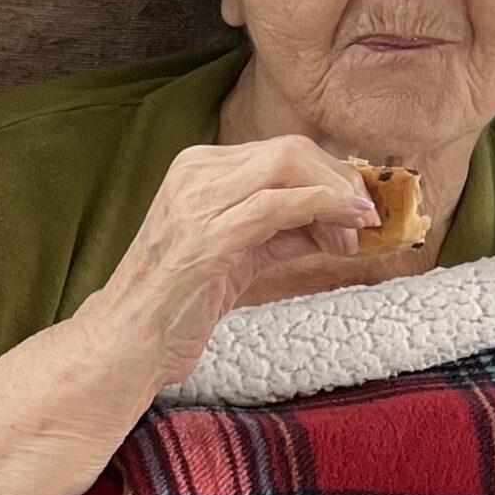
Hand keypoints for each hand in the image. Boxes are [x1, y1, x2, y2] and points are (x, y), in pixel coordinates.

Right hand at [0, 138, 374, 494]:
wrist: (127, 344)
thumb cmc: (176, 305)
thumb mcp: (233, 253)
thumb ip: (277, 228)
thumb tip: (336, 216)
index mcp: (194, 170)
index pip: (280, 150)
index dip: (330, 172)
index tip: (358, 205)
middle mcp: (192, 173)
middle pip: (290, 150)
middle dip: (340, 180)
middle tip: (367, 218)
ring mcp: (196, 202)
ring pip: (289, 168)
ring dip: (337, 197)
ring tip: (358, 232)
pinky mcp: (206, 236)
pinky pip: (278, 205)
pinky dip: (321, 213)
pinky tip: (342, 237)